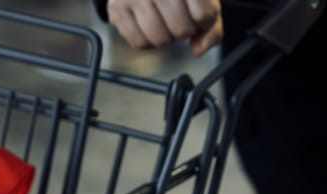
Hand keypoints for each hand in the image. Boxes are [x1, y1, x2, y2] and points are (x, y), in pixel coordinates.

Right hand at [106, 0, 223, 57]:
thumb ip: (210, 26)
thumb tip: (197, 51)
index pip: (204, 15)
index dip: (205, 22)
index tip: (200, 15)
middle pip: (181, 29)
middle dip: (184, 30)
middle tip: (179, 16)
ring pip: (160, 39)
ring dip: (167, 37)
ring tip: (164, 21)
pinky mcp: (116, 9)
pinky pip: (139, 42)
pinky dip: (148, 41)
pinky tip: (149, 25)